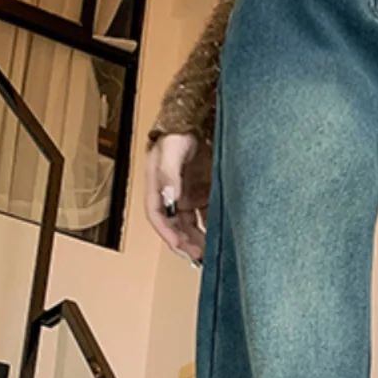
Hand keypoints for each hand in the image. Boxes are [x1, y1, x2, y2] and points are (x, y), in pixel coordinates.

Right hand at [145, 133, 210, 263]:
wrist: (195, 121)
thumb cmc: (178, 134)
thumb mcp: (171, 151)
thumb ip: (169, 174)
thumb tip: (170, 197)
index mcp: (157, 187)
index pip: (158, 217)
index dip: (167, 234)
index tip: (180, 247)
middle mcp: (171, 195)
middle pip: (174, 226)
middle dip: (184, 243)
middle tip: (198, 257)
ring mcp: (187, 195)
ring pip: (190, 225)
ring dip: (197, 240)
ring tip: (209, 253)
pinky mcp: (203, 193)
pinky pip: (206, 216)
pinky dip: (211, 227)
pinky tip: (220, 235)